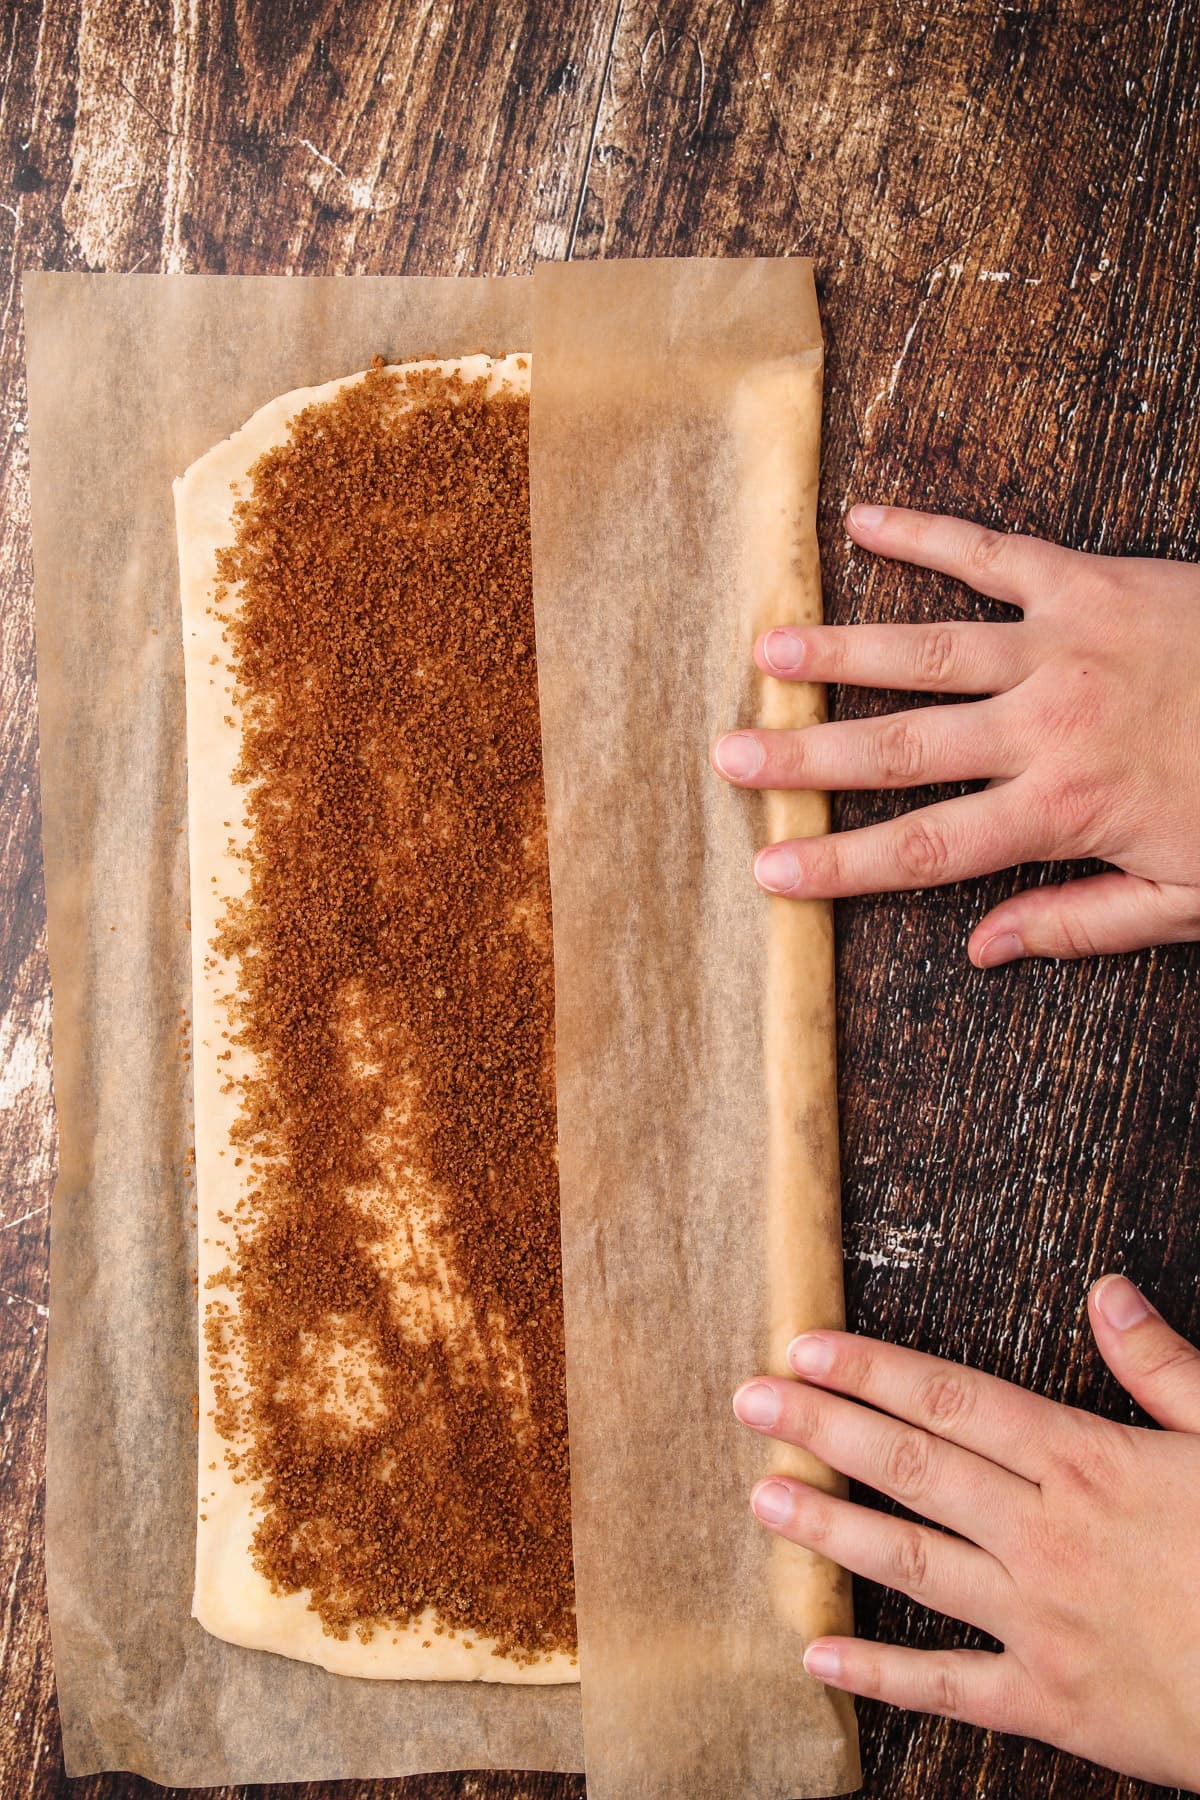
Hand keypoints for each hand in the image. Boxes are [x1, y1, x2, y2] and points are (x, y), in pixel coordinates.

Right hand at [711, 505, 1199, 963]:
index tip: (770, 869)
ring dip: (841, 652)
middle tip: (728, 755)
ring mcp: (1067, 646)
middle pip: (902, 750)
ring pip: (928, 652)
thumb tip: (981, 949)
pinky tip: (865, 520)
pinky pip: (995, 553)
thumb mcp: (1188, 897)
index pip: (927, 849)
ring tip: (767, 651)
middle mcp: (1049, 727)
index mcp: (1067, 811)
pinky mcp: (1093, 581)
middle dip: (806, 758)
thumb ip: (1081, 923)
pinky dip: (928, 534)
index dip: (840, 864)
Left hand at [732, 1276, 1199, 1789]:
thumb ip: (1165, 1367)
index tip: (805, 1348)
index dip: (871, 1370)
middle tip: (748, 1402)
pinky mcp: (1051, 1704)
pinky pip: (948, 1689)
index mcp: (1087, 1464)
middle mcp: (1046, 1536)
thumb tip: (1108, 1293)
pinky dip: (879, 1676)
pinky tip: (817, 1658)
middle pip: (913, 1468)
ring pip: (912, 1564)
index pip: (952, 1400)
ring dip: (829, 1529)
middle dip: (823, 1429)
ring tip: (760, 1496)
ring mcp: (1041, 1623)